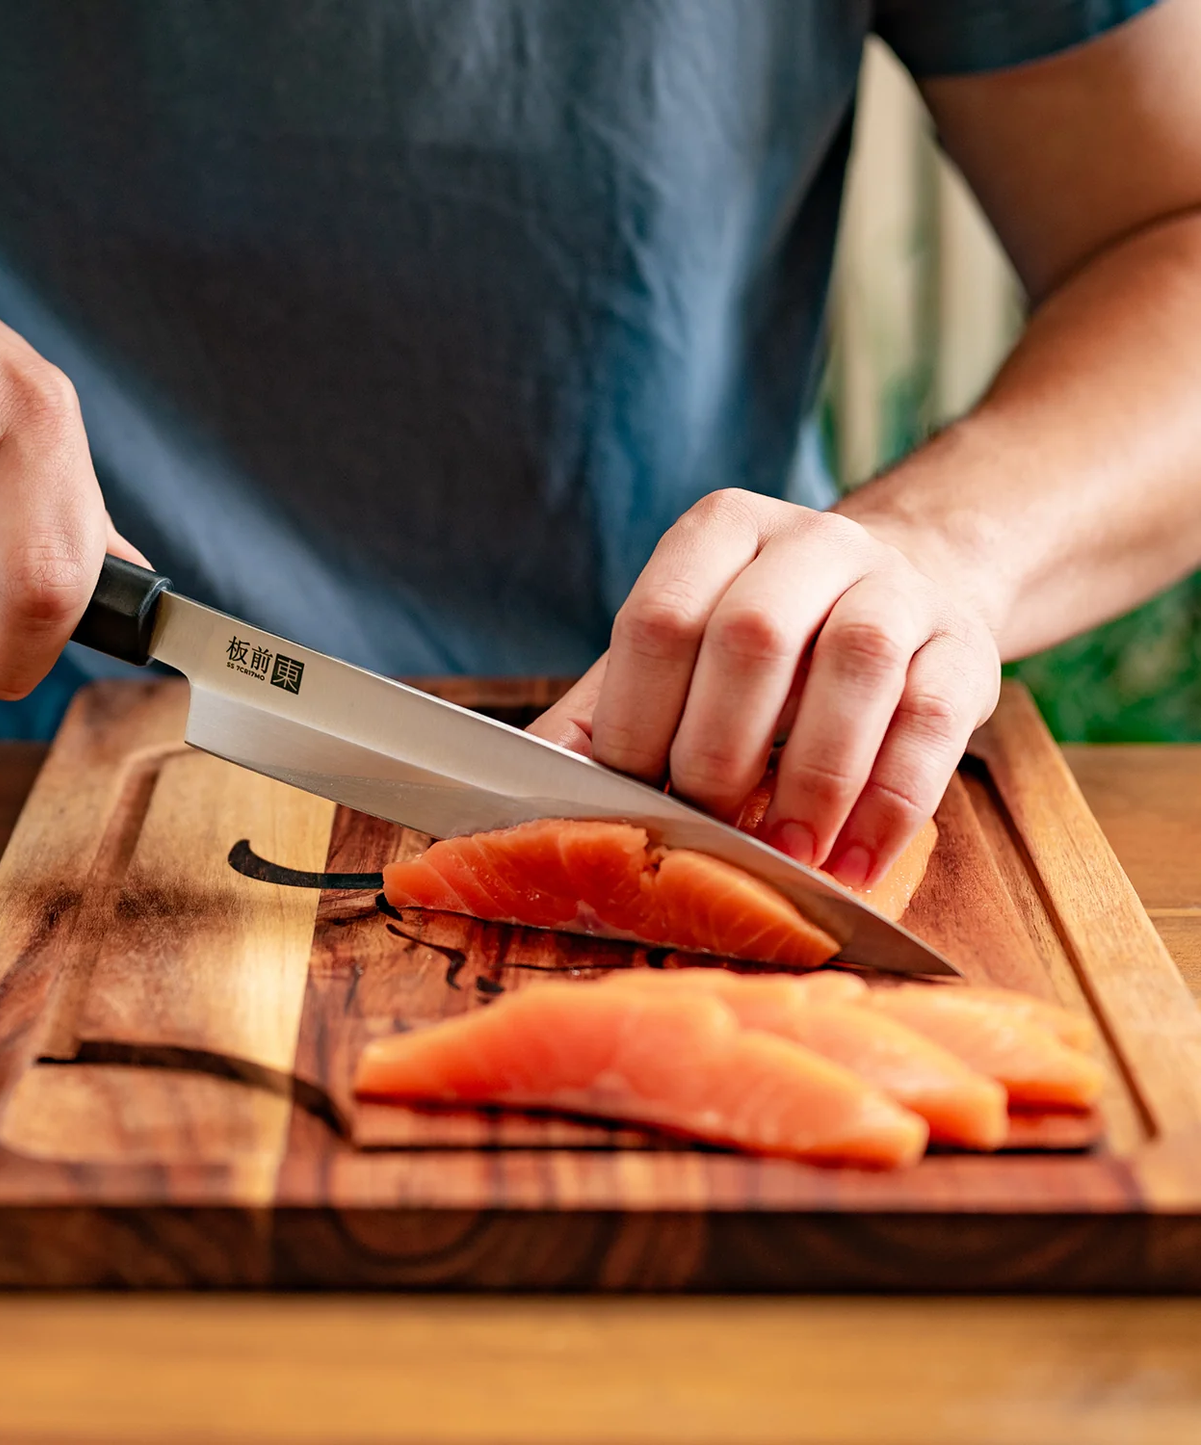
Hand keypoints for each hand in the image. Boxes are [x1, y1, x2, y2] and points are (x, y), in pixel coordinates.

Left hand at [529, 489, 1000, 886]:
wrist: (894, 598)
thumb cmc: (759, 651)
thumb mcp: (674, 661)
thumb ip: (604, 715)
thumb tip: (535, 788)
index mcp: (719, 532)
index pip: (661, 619)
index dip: (640, 720)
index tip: (633, 797)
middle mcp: (811, 540)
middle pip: (751, 636)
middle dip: (719, 751)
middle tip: (706, 826)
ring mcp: (897, 584)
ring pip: (857, 664)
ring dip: (813, 779)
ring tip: (785, 855)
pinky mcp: (964, 644)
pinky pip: (933, 720)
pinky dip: (891, 804)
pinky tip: (854, 862)